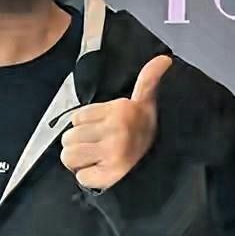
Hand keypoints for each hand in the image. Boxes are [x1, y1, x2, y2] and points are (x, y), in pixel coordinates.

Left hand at [60, 55, 172, 190]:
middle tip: (97, 145)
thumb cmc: (146, 129)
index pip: (77, 118)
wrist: (166, 159)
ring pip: (69, 156)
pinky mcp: (110, 175)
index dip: (85, 125)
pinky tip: (102, 170)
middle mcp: (116, 131)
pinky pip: (81, 176)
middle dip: (79, 143)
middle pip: (69, 138)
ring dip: (80, 160)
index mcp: (120, 111)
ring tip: (96, 157)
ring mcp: (113, 154)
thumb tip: (164, 58)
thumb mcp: (146, 101)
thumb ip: (148, 79)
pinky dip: (88, 176)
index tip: (102, 128)